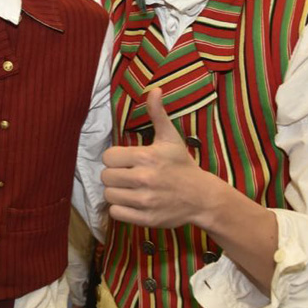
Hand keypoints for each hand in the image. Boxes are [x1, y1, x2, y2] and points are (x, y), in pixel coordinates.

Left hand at [101, 88, 210, 228]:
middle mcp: (144, 179)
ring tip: (129, 189)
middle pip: (106, 177)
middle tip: (127, 175)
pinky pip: (115, 213)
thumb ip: (158, 114)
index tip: (126, 161)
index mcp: (146, 157)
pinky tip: (132, 202)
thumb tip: (154, 89)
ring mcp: (145, 200)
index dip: (114, 159)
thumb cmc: (181, 165)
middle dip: (114, 175)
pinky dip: (120, 209)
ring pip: (109, 196)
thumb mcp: (170, 137)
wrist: (202, 197)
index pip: (108, 157)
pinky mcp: (146, 218)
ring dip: (116, 192)